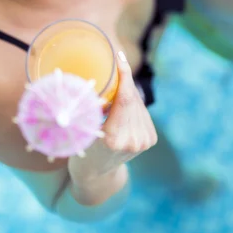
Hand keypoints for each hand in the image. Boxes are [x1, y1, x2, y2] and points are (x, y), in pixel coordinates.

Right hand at [68, 51, 156, 202]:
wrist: (97, 174)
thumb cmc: (82, 147)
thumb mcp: (82, 129)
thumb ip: (93, 109)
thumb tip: (101, 78)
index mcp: (112, 138)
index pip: (124, 99)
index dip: (124, 75)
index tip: (120, 58)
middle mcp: (132, 141)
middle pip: (132, 99)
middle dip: (124, 79)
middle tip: (117, 62)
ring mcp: (143, 141)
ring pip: (138, 104)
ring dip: (128, 92)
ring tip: (115, 89)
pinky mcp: (150, 139)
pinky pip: (141, 112)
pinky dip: (132, 104)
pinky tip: (123, 104)